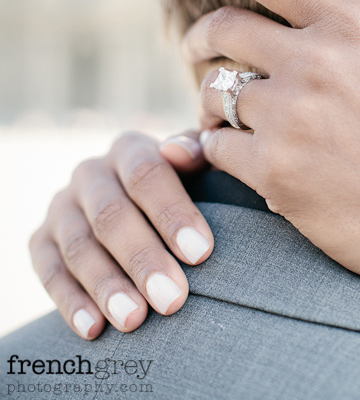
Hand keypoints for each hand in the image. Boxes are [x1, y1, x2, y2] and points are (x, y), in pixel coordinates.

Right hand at [29, 131, 212, 338]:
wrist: (141, 204)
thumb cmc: (184, 187)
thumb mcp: (195, 166)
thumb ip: (196, 153)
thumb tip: (182, 151)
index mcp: (130, 150)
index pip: (148, 175)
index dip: (173, 213)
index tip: (201, 253)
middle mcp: (91, 174)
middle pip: (112, 216)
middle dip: (143, 260)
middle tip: (172, 299)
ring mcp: (62, 208)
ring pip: (78, 247)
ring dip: (107, 286)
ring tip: (135, 319)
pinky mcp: (41, 241)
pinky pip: (50, 273)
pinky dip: (71, 302)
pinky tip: (94, 327)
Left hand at [175, 0, 359, 294]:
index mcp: (351, 26)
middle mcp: (313, 64)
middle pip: (223, 30)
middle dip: (198, 36)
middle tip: (192, 48)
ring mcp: (290, 120)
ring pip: (218, 94)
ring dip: (213, 101)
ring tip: (223, 115)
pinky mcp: (274, 174)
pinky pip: (216, 147)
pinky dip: (218, 148)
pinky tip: (238, 155)